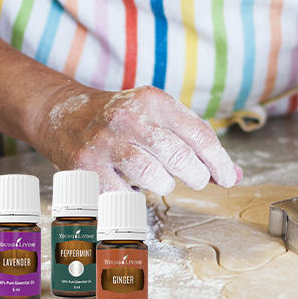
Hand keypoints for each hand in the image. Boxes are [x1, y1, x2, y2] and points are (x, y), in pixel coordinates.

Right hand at [33, 84, 242, 194]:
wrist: (64, 115)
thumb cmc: (122, 122)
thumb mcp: (158, 118)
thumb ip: (194, 144)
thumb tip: (233, 175)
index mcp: (153, 101)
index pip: (199, 135)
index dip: (219, 162)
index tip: (227, 178)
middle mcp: (129, 118)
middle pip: (179, 158)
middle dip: (196, 176)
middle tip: (195, 180)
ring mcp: (105, 143)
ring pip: (153, 177)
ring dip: (163, 185)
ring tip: (159, 180)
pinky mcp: (86, 168)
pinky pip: (123, 196)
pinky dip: (132, 197)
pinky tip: (129, 186)